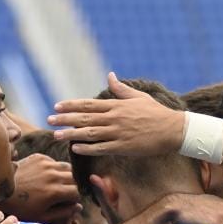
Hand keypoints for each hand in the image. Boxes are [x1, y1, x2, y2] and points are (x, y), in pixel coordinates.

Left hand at [1, 155, 81, 223]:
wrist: (0, 192)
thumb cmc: (21, 208)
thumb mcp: (42, 216)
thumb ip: (63, 212)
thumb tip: (78, 207)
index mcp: (55, 191)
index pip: (77, 192)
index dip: (75, 199)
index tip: (70, 202)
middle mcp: (53, 175)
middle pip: (74, 178)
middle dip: (72, 186)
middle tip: (65, 194)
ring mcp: (45, 164)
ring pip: (66, 168)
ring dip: (65, 176)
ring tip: (58, 184)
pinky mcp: (38, 157)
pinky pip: (53, 161)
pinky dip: (54, 168)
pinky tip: (46, 176)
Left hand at [48, 73, 184, 156]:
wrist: (173, 130)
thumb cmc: (156, 112)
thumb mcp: (138, 97)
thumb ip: (121, 88)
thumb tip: (110, 75)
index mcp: (117, 106)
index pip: (88, 104)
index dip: (71, 105)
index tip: (57, 105)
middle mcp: (114, 118)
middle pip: (84, 118)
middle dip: (65, 119)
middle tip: (49, 119)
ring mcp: (118, 133)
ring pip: (89, 133)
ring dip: (71, 134)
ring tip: (56, 135)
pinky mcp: (124, 147)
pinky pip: (101, 148)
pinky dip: (87, 148)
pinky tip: (75, 148)